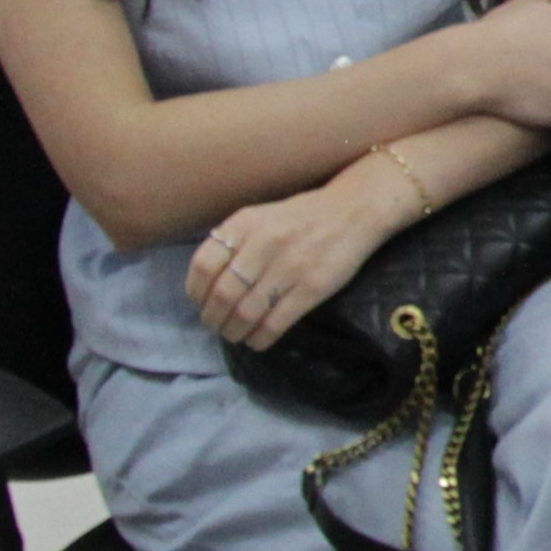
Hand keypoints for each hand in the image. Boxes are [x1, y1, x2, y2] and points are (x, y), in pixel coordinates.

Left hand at [187, 169, 410, 356]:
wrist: (353, 210)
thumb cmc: (302, 216)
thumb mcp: (261, 217)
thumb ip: (234, 242)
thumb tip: (207, 283)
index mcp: (245, 224)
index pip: (204, 265)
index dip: (196, 291)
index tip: (200, 302)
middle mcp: (264, 244)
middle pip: (223, 294)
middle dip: (214, 318)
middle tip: (217, 325)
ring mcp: (289, 267)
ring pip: (246, 312)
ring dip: (234, 331)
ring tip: (235, 334)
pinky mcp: (312, 287)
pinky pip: (276, 322)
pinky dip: (260, 338)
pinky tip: (257, 340)